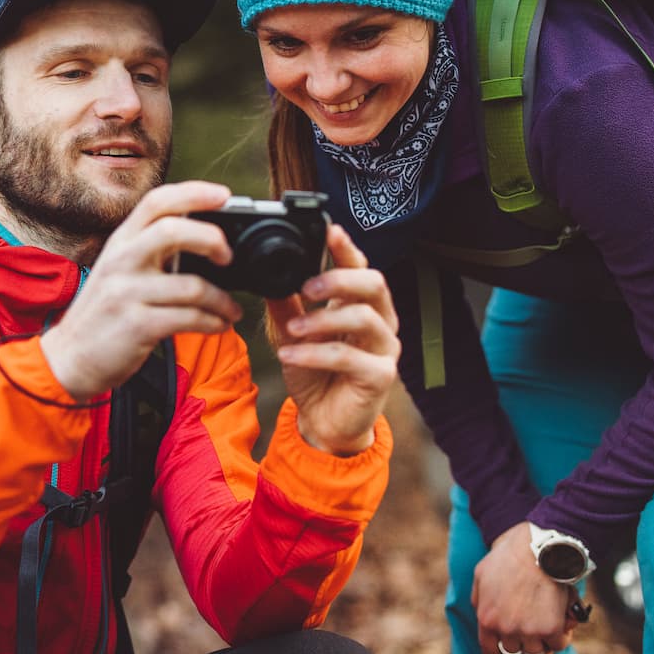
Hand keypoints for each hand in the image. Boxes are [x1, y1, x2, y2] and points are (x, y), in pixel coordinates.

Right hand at [41, 181, 242, 399]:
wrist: (71, 357)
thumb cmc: (104, 312)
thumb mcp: (119, 270)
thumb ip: (150, 249)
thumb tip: (204, 238)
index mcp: (121, 241)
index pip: (156, 202)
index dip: (194, 193)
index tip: (224, 196)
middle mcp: (121, 261)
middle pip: (172, 230)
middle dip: (211, 239)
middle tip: (228, 256)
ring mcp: (127, 293)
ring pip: (192, 286)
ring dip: (222, 300)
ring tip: (231, 309)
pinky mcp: (137, 325)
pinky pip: (190, 318)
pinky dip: (214, 322)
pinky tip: (218, 325)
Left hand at [268, 224, 399, 452]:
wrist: (323, 423)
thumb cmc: (315, 375)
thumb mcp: (292, 334)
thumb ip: (286, 305)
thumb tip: (269, 274)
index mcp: (360, 305)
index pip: (360, 267)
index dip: (347, 248)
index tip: (328, 230)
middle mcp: (379, 322)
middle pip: (374, 284)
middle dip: (338, 278)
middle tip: (306, 286)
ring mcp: (384, 349)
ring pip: (364, 317)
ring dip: (323, 319)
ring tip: (293, 327)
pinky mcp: (380, 376)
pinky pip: (349, 356)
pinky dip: (315, 353)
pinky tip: (289, 354)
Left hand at [472, 521, 579, 653]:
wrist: (536, 548)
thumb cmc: (509, 558)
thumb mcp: (481, 577)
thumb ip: (478, 601)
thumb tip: (482, 616)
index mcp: (486, 619)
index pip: (491, 651)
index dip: (500, 648)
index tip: (508, 643)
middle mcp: (506, 629)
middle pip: (515, 653)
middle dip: (522, 643)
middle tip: (530, 630)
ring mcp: (529, 631)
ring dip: (543, 643)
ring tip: (546, 628)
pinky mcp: (552, 628)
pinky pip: (558, 645)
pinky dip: (561, 637)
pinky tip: (562, 623)